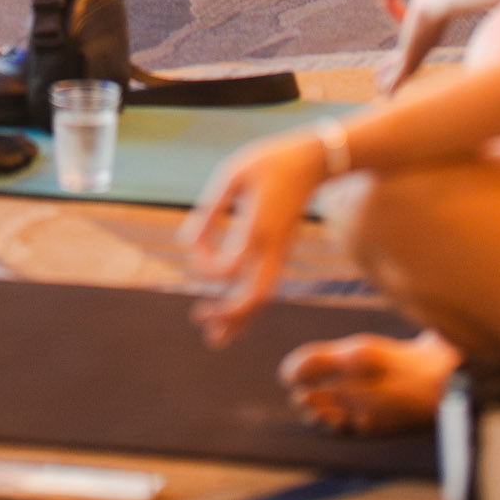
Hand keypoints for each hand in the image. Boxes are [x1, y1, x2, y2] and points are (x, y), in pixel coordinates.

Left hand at [181, 131, 323, 347]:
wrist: (313, 162)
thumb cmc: (269, 163)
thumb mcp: (233, 175)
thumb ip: (210, 209)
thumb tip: (186, 242)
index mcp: (258, 229)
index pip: (229, 269)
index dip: (205, 266)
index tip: (193, 246)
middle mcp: (272, 249)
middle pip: (253, 299)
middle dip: (227, 317)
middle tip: (199, 320)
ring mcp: (281, 254)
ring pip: (262, 300)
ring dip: (238, 321)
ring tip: (214, 338)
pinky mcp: (282, 253)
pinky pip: (267, 289)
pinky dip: (249, 308)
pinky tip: (233, 314)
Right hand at [377, 0, 457, 91]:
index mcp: (428, 24)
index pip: (408, 22)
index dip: (395, 11)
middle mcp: (424, 41)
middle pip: (407, 55)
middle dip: (392, 64)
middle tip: (380, 71)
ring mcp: (418, 52)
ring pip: (402, 71)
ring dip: (390, 78)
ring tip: (380, 88)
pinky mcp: (411, 58)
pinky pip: (399, 78)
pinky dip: (392, 86)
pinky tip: (386, 96)